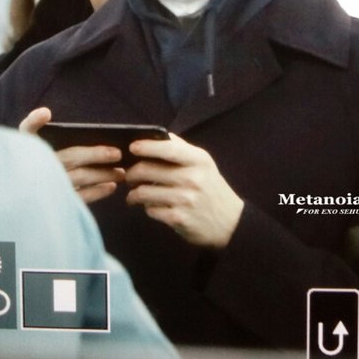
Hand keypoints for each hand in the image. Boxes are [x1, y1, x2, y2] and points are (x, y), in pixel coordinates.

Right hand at [19, 108, 123, 203]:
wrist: (26, 199)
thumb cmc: (37, 166)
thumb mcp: (35, 148)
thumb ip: (44, 131)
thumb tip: (54, 117)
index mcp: (29, 148)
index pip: (27, 129)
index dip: (34, 121)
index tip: (46, 113)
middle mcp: (36, 166)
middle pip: (70, 156)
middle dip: (96, 154)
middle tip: (118, 154)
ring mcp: (44, 187)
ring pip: (79, 177)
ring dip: (103, 174)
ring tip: (121, 172)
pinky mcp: (54, 204)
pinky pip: (80, 198)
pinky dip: (97, 192)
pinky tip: (111, 186)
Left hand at [125, 134, 243, 247]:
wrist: (230, 222)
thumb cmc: (211, 188)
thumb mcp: (203, 163)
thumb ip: (181, 148)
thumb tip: (156, 136)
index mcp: (198, 161)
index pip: (169, 149)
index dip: (147, 147)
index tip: (132, 146)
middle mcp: (192, 179)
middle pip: (148, 170)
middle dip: (132, 173)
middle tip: (129, 175)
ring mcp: (185, 200)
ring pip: (144, 192)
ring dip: (134, 194)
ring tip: (133, 194)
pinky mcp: (178, 219)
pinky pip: (150, 210)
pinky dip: (147, 208)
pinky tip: (150, 206)